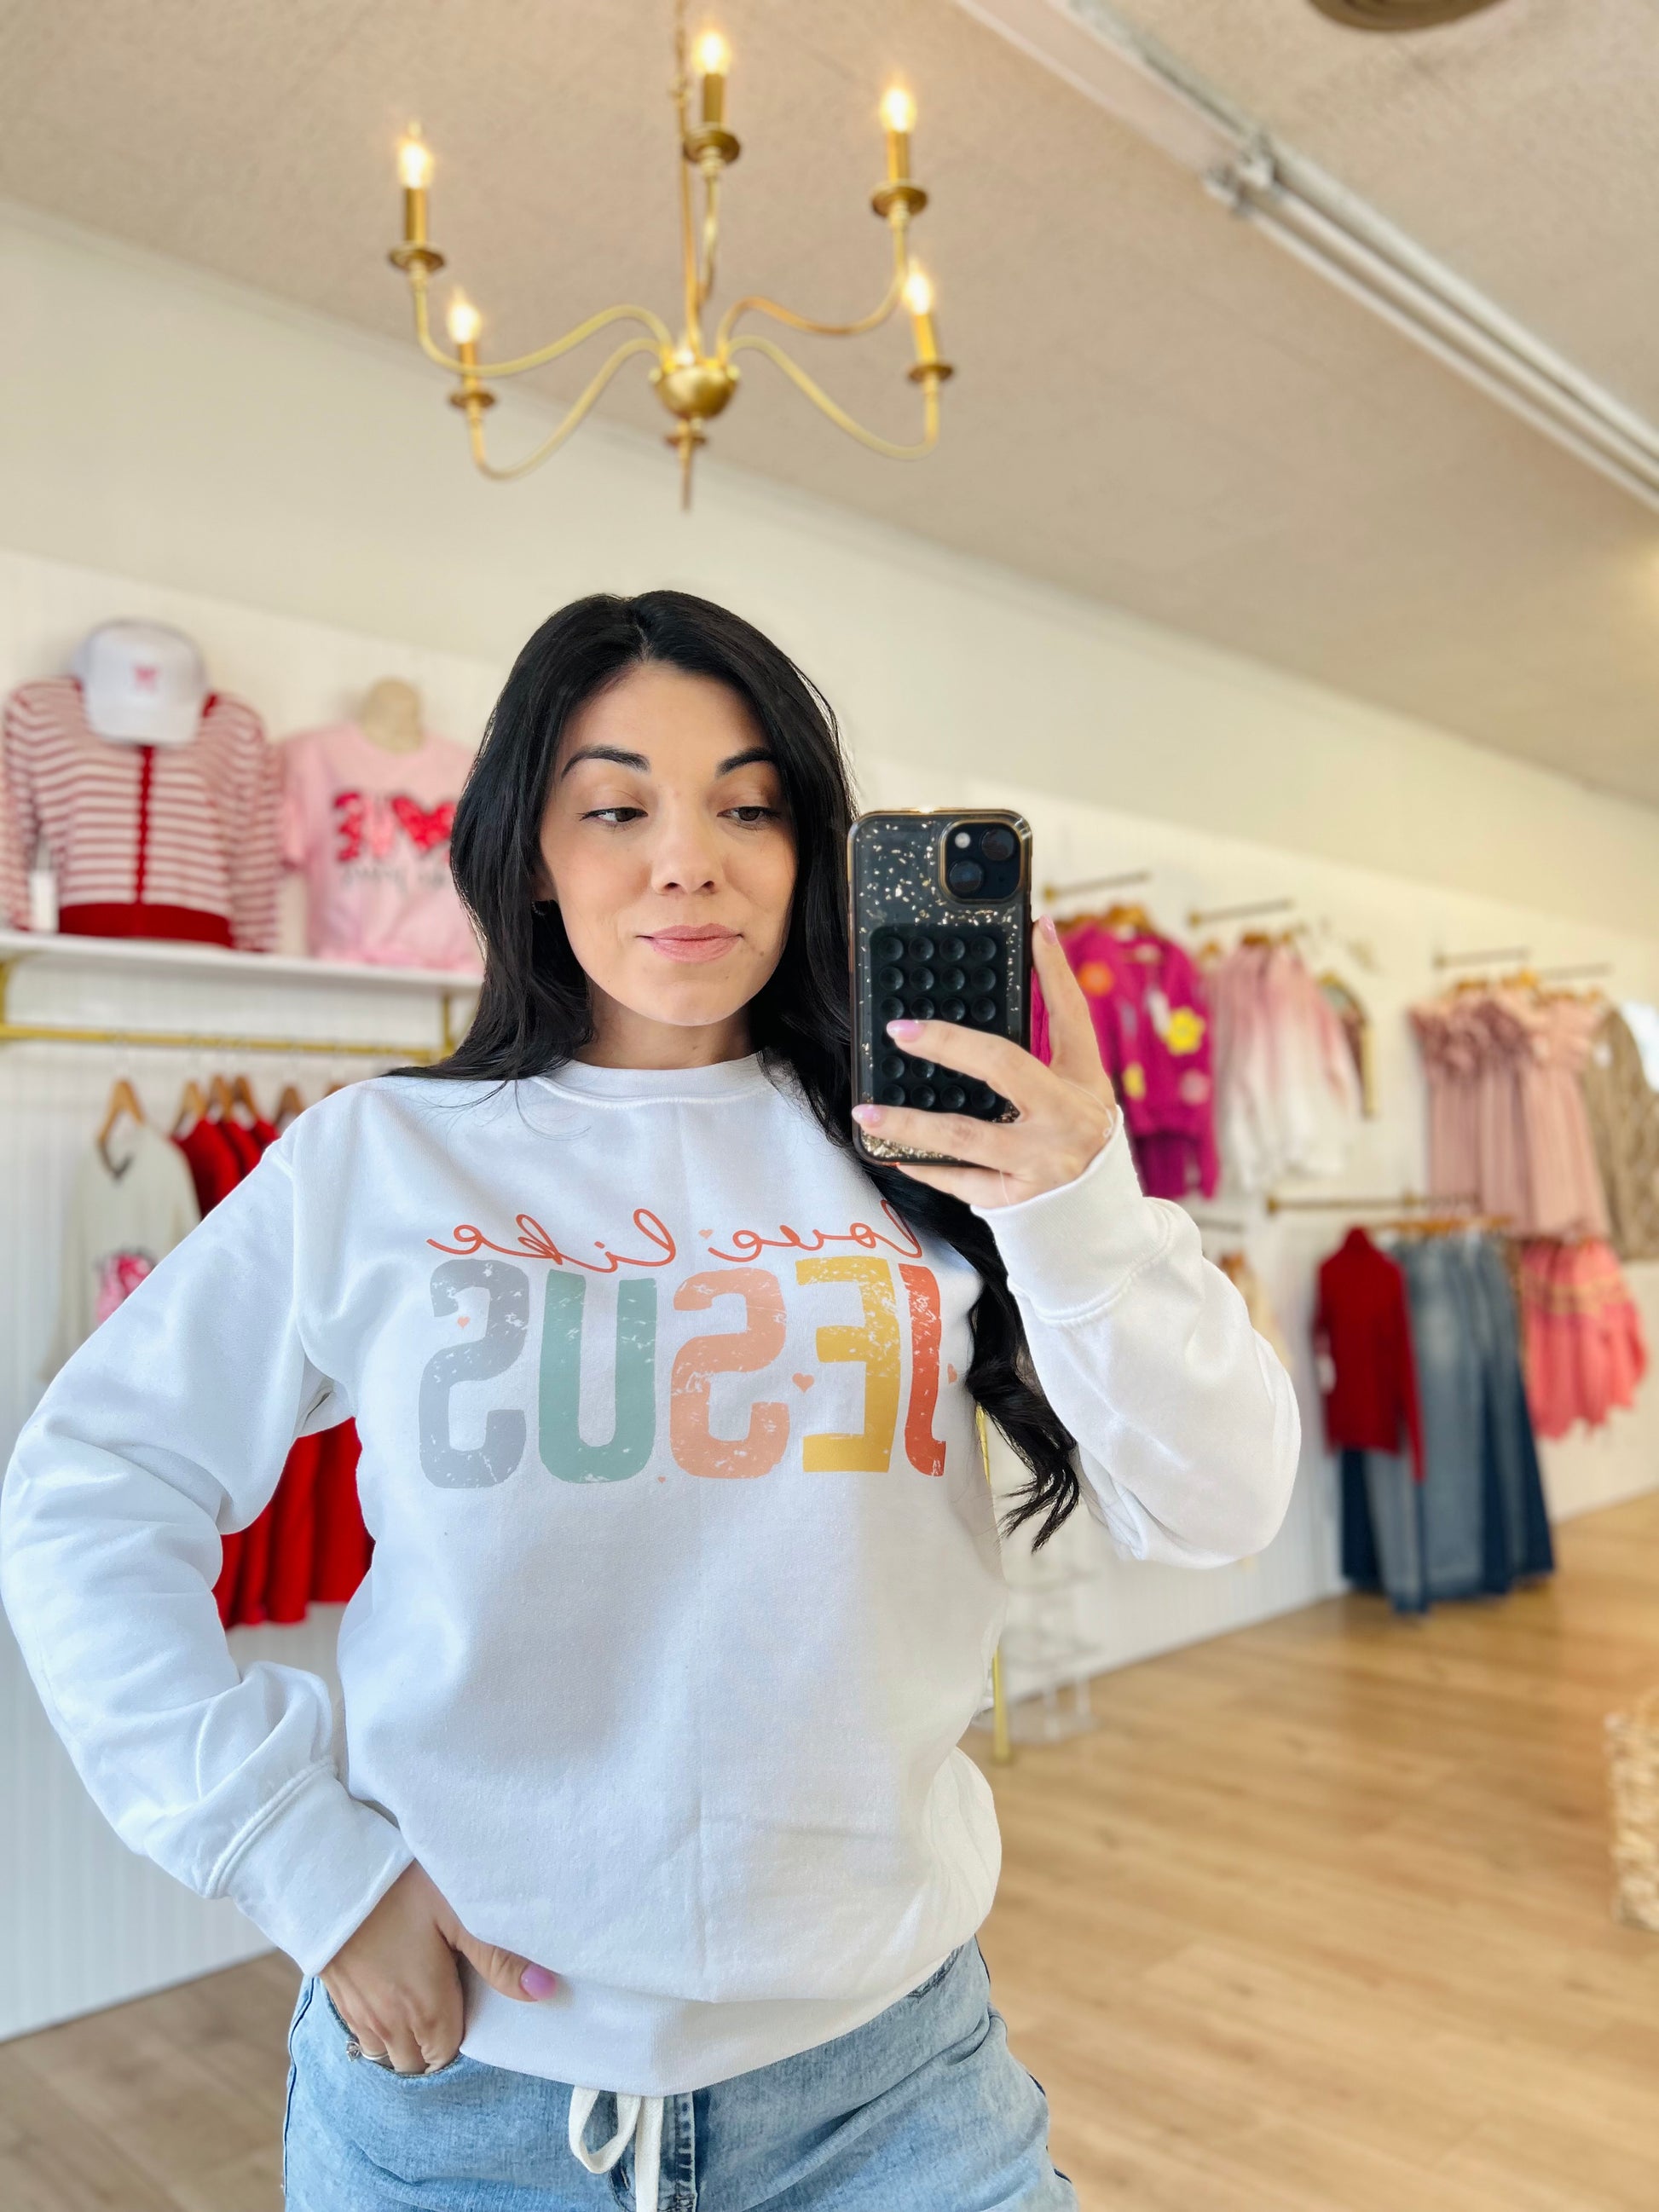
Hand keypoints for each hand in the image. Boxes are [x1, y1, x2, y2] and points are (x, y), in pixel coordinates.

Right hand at [318, 1860, 557, 2073]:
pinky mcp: (335, 1998)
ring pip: (385, 2053)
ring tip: (419, 1998)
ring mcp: (358, 2014)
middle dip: (432, 2045)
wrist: (329, 1874)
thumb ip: (499, 1958)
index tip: (468, 2004)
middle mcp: (389, 2024)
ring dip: (404, 2039)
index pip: (447, 2054)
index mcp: (424, 2010)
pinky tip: (388, 1990)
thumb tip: (546, 1991)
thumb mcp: (458, 1914)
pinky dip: (378, 2026)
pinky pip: (361, 2035)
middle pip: (415, 2062)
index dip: (461, 2035)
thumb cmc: (399, 1890)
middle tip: (447, 2001)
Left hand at [852, 914, 1115, 1207]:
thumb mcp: (1080, 1083)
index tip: (1032, 928)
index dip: (1054, 971)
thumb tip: (1036, 943)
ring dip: (911, 1123)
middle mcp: (1067, 1120)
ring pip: (966, 1135)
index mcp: (1084, 1083)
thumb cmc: (1076, 1131)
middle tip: (900, 1031)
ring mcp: (1042, 1163)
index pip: (1072, 1016)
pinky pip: (961, 1180)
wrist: (1095, 1215)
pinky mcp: (1017, 1199)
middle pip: (1003, 1068)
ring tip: (867, 1110)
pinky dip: (925, 1164)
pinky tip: (891, 1152)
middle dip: (949, 1044)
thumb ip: (1057, 1026)